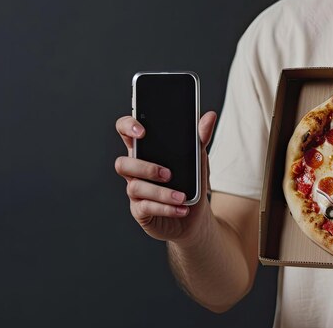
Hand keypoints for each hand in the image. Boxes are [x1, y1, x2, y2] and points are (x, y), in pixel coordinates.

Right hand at [114, 111, 216, 241]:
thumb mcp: (198, 160)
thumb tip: (210, 116)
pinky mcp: (140, 211)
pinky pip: (146, 208)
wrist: (195, 215)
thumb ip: (200, 139)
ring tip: (181, 196)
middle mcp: (136, 171)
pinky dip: (166, 208)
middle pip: (122, 163)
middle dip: (145, 167)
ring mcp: (136, 192)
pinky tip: (182, 208)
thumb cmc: (191, 183)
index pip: (126, 132)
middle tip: (168, 174)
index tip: (142, 132)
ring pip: (134, 187)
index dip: (128, 127)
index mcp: (146, 151)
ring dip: (161, 193)